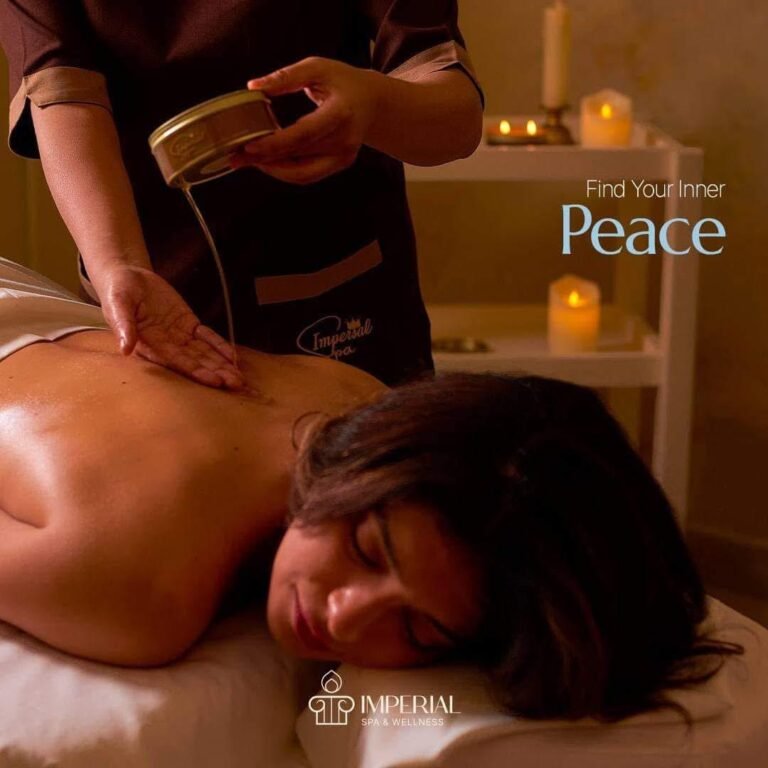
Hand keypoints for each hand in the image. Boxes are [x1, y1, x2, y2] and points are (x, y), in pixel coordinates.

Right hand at [99, 265, 244, 389]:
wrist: (128, 277)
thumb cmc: (118, 291)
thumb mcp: (118, 304)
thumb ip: (124, 325)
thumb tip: (124, 349)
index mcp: (149, 345)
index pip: (177, 362)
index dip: (197, 371)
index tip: (215, 381)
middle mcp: (167, 345)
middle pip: (196, 362)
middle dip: (216, 373)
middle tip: (237, 384)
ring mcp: (179, 336)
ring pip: (204, 353)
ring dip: (222, 365)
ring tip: (239, 378)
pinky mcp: (188, 324)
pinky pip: (207, 337)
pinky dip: (220, 346)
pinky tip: (233, 357)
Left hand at [231, 57, 379, 183]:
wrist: (373, 102)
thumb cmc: (343, 81)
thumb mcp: (317, 68)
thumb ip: (286, 77)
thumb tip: (254, 87)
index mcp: (341, 114)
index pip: (305, 134)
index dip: (276, 144)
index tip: (249, 146)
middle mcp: (344, 141)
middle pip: (299, 156)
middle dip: (264, 159)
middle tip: (234, 157)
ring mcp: (343, 157)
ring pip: (302, 173)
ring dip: (272, 170)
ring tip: (246, 161)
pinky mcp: (339, 165)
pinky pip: (307, 175)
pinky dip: (284, 171)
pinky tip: (265, 162)